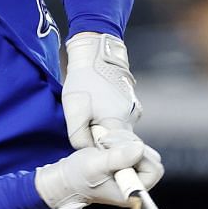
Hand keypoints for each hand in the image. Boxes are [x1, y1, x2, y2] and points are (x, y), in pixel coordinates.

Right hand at [34, 140, 163, 208]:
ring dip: (126, 142)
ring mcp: (134, 175)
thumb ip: (116, 159)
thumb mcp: (94, 165)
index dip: (138, 156)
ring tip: (105, 145)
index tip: (115, 151)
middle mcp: (137, 186)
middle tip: (108, 145)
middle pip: (152, 158)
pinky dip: (123, 141)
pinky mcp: (130, 165)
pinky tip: (108, 145)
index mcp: (132, 193)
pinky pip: (136, 147)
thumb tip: (138, 149)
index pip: (153, 169)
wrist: (68, 178)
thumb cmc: (78, 177)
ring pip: (144, 150)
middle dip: (131, 146)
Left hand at [61, 32, 139, 150]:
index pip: (114, 152)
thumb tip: (87, 150)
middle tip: (89, 128)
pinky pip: (121, 121)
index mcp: (118, 122)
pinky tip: (100, 109)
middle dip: (103, 141)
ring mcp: (134, 111)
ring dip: (106, 129)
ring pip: (119, 132)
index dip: (101, 153)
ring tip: (93, 114)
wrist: (97, 55)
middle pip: (117, 143)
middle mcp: (131, 119)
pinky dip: (111, 120)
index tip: (91, 147)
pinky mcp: (132, 106)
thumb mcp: (73, 110)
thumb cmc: (84, 81)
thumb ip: (79, 136)